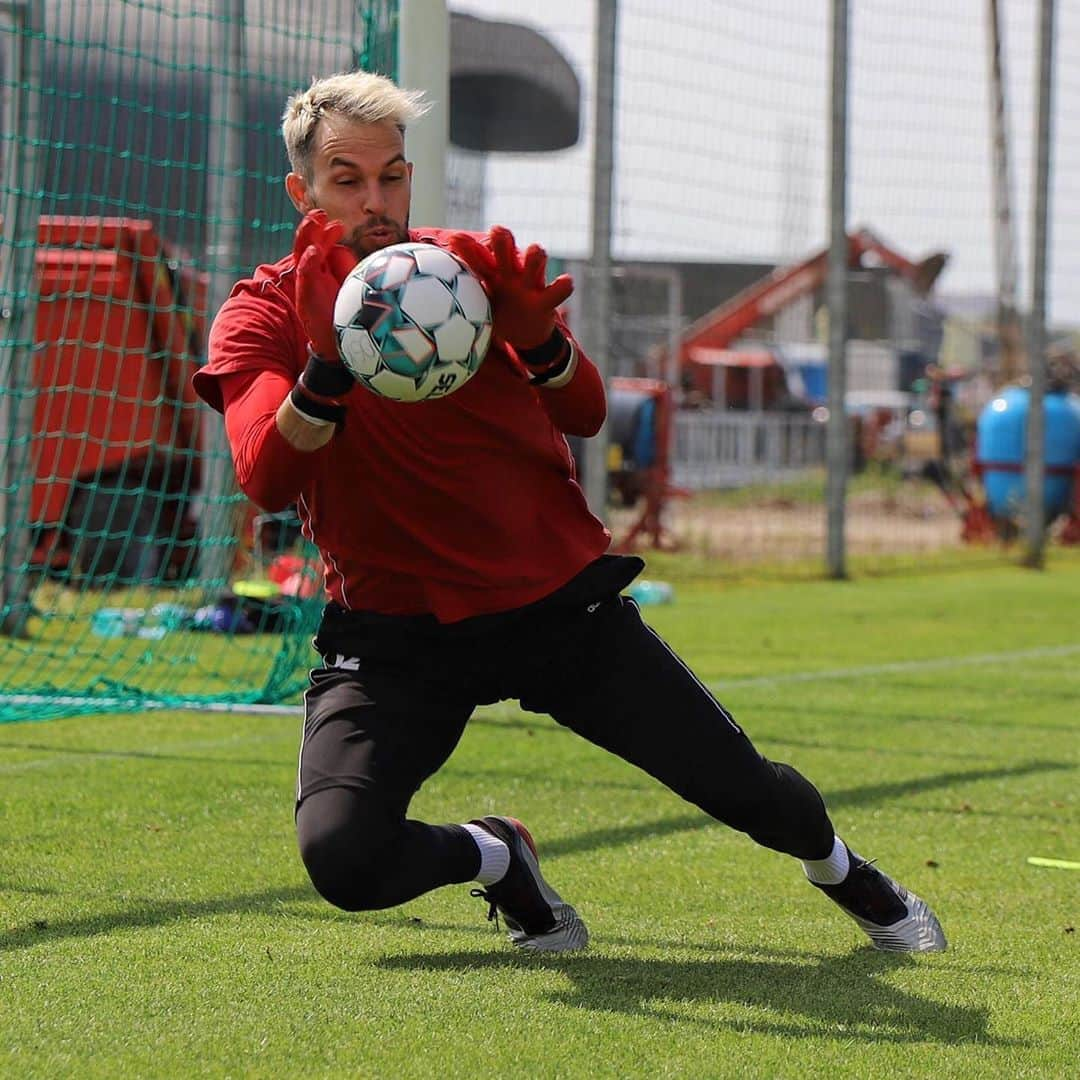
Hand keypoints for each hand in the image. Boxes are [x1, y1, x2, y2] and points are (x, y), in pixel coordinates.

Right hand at [293, 209, 356, 360]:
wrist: (338, 346)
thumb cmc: (346, 316)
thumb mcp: (352, 287)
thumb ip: (349, 270)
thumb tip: (352, 251)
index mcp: (324, 270)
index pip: (322, 245)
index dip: (326, 232)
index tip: (337, 223)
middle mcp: (314, 274)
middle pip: (308, 244)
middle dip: (312, 226)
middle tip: (321, 212)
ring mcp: (308, 284)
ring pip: (302, 253)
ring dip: (307, 235)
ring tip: (314, 220)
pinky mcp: (305, 296)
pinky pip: (305, 275)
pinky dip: (308, 261)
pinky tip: (314, 252)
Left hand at [446, 226, 572, 349]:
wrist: (526, 336)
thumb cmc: (500, 317)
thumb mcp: (480, 309)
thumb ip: (462, 303)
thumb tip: (425, 312)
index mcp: (492, 275)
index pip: (478, 257)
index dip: (468, 247)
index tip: (456, 239)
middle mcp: (511, 274)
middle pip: (506, 248)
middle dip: (502, 238)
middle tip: (498, 232)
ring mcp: (530, 286)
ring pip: (535, 261)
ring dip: (535, 255)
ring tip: (536, 252)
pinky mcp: (546, 302)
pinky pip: (558, 291)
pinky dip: (563, 286)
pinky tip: (566, 281)